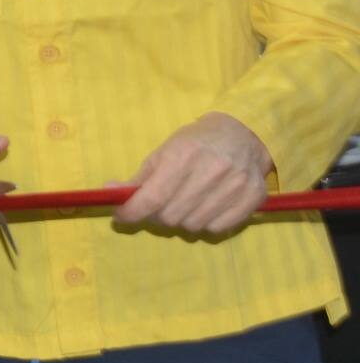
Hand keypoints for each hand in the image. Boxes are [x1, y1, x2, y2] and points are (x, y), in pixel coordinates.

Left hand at [111, 112, 269, 234]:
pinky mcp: (253, 198)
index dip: (132, 212)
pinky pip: (218, 229)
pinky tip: (206, 208)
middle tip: (158, 206)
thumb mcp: (163, 152)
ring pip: (193, 226)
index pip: (153, 197)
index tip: (121, 216)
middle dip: (157, 215)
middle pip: (171, 216)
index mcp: (183, 156)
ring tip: (184, 204)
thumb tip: (109, 192)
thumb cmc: (196, 142)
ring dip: (182, 221)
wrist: (244, 133)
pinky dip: (206, 224)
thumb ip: (139, 178)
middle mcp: (211, 171)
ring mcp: (235, 186)